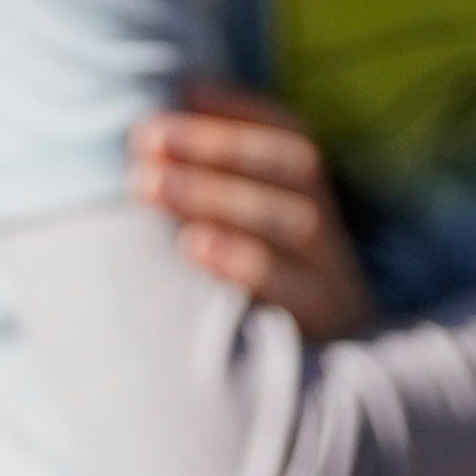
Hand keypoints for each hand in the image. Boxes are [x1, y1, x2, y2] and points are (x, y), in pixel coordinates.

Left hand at [134, 86, 370, 341]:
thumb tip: (154, 128)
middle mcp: (328, 224)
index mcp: (312, 194)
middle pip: (291, 168)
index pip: (287, 132)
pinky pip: (290, 287)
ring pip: (290, 220)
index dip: (239, 107)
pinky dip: (241, 261)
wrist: (325, 384)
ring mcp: (330, 274)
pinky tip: (192, 245)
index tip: (181, 91)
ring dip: (217, 195)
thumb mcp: (251, 233)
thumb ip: (215, 184)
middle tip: (145, 138)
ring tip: (152, 184)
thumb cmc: (262, 293)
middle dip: (217, 146)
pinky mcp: (322, 320)